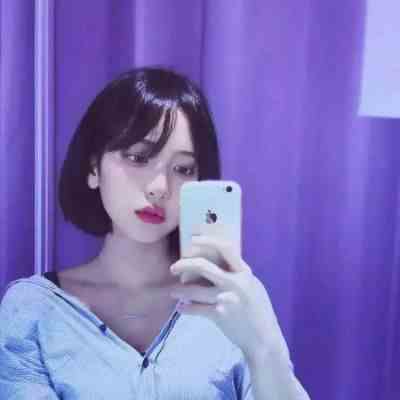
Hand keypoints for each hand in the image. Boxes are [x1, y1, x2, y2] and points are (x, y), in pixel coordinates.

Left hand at [169, 235, 287, 362]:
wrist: (263, 338)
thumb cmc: (258, 310)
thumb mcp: (252, 286)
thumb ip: (236, 274)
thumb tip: (213, 261)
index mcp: (244, 273)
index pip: (226, 248)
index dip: (208, 241)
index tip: (193, 239)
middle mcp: (235, 283)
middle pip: (202, 266)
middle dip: (183, 264)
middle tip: (174, 267)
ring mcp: (226, 299)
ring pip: (193, 290)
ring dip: (179, 291)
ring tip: (173, 292)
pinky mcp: (219, 315)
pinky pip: (195, 309)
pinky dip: (186, 308)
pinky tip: (181, 308)